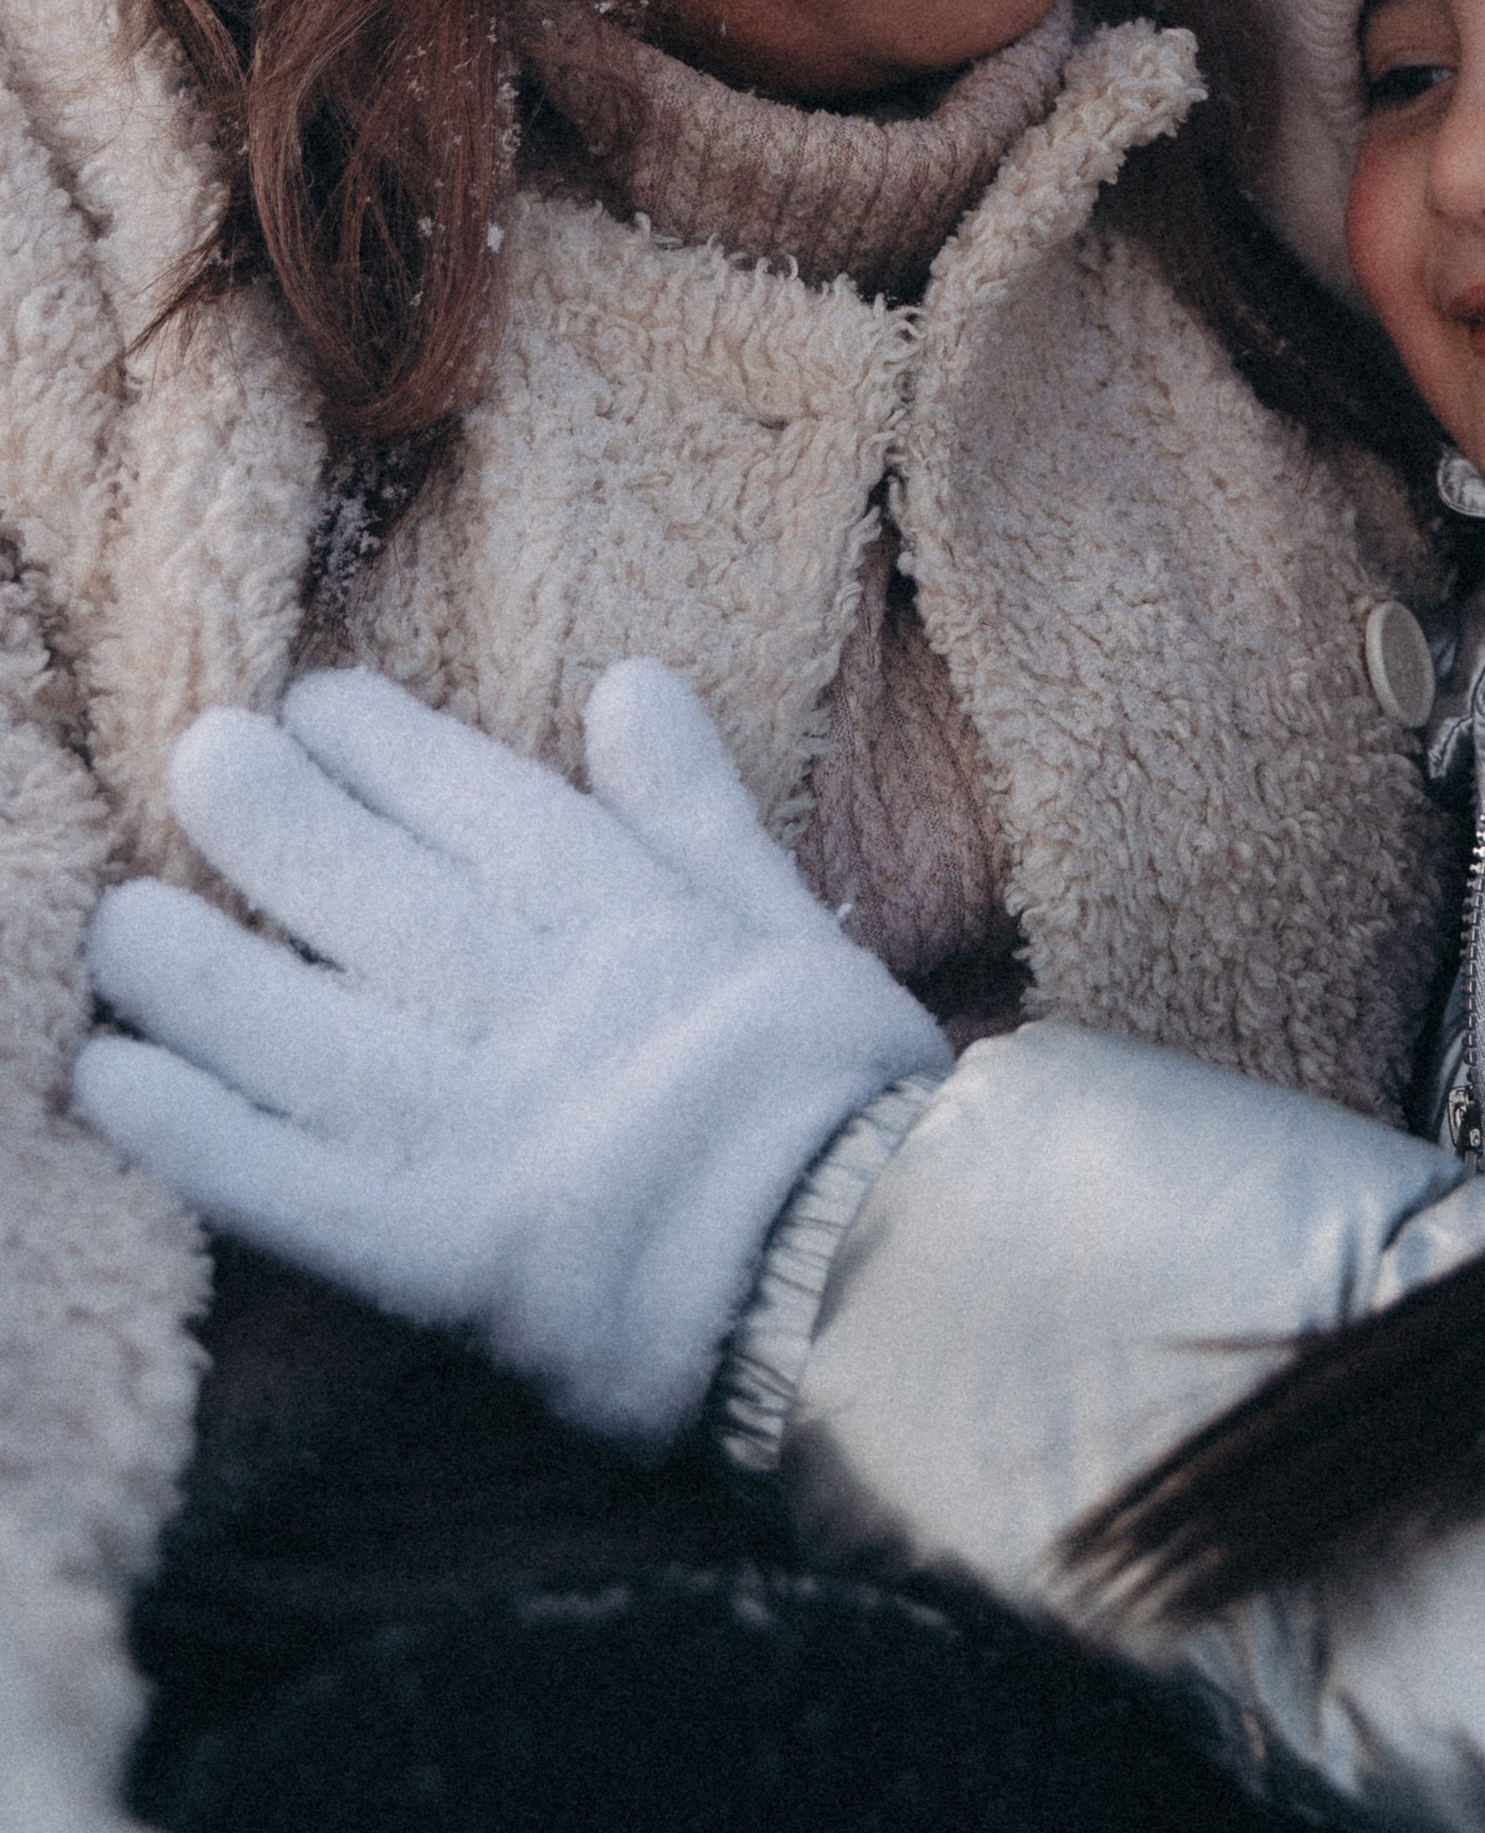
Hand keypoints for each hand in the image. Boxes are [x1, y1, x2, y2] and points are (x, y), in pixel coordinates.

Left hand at [73, 662, 951, 1445]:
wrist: (880, 1291)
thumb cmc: (845, 1106)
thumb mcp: (787, 931)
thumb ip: (697, 813)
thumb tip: (627, 682)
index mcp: (639, 934)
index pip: (492, 811)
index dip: (392, 750)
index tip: (314, 701)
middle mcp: (550, 1016)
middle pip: (386, 903)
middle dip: (278, 823)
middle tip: (198, 750)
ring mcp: (494, 1137)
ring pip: (318, 1034)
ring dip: (203, 974)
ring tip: (119, 919)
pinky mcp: (449, 1264)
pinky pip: (301, 1193)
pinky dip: (202, 1138)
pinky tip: (117, 1083)